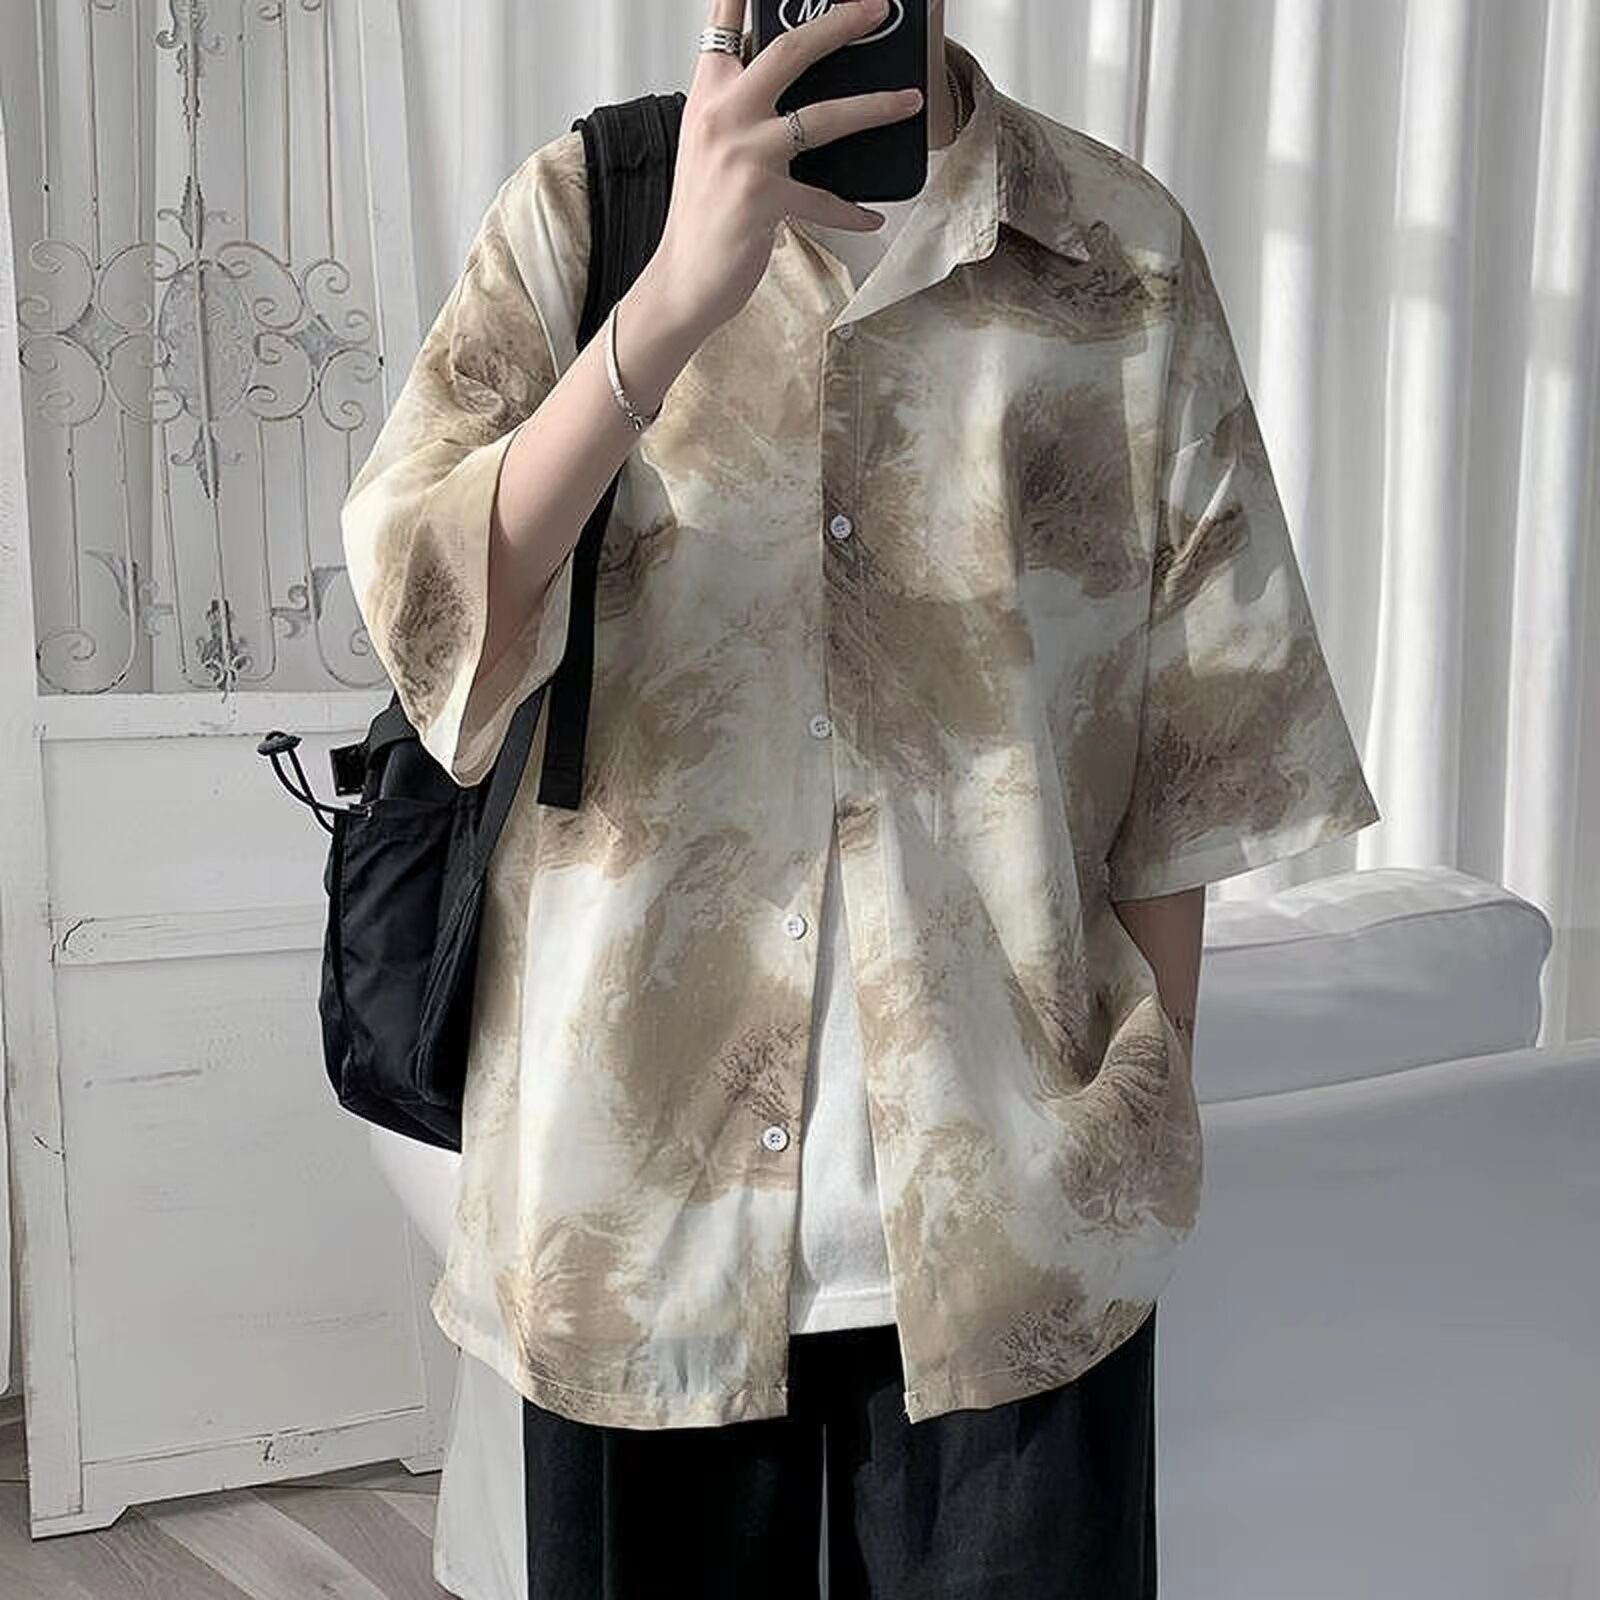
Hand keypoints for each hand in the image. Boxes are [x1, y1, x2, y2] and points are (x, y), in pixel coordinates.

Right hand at [650, 0, 924, 339]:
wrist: (683, 280)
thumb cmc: (703, 216)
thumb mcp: (712, 148)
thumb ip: (743, 111)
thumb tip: (799, 95)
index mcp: (707, 96)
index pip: (724, 25)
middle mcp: (722, 116)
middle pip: (789, 50)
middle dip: (839, 23)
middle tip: (876, 9)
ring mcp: (743, 155)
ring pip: (823, 117)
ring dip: (874, 107)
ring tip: (909, 101)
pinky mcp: (764, 198)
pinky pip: (825, 198)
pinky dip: (852, 210)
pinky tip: (872, 215)